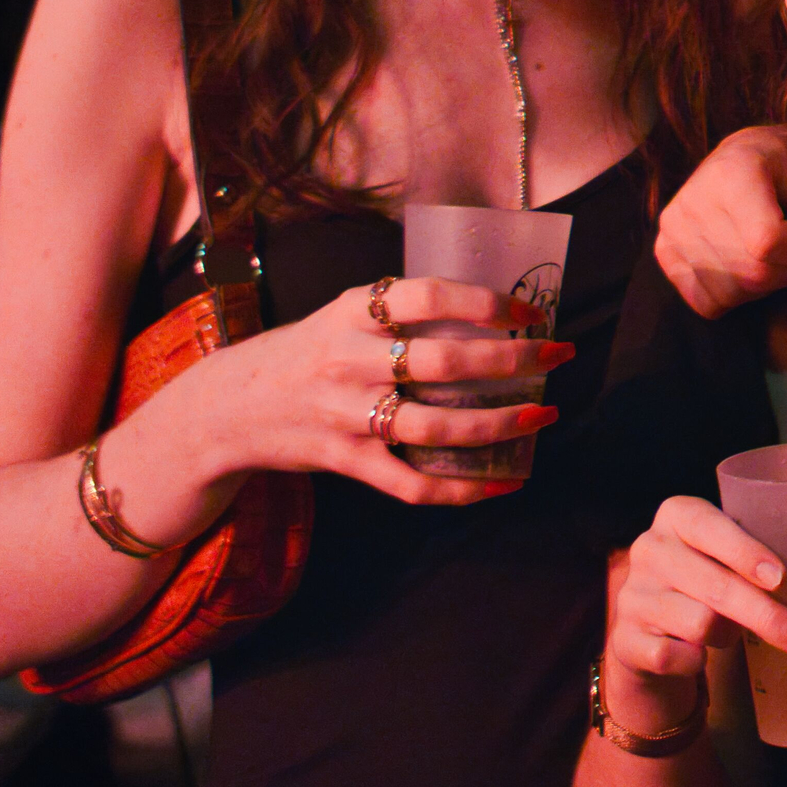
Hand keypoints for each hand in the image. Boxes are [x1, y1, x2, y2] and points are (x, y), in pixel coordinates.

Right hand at [119, 277, 567, 525]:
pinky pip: (411, 485)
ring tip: (545, 414)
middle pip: (443, 363)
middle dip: (513, 361)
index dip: (487, 302)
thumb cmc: (305, 352)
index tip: (532, 311)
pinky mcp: (344, 462)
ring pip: (435, 428)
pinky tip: (507, 481)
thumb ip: (401, 311)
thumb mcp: (343, 314)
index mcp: (352, 313)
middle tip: (560, 354)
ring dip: (500, 424)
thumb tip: (490, 308)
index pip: (428, 296)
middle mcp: (348, 362)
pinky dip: (464, 490)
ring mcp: (344, 416)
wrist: (226, 407)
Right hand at [605, 496, 786, 729]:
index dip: (745, 552)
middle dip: (767, 615)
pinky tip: (696, 655)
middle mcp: (649, 548)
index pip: (709, 526)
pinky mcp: (623, 638)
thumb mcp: (722, 557)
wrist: (648, 631)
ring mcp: (632, 595)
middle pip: (716, 586)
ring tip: (732, 633)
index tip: (780, 578)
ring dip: (729, 636)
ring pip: (701, 624)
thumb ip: (751, 559)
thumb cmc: (705, 582)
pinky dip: (695, 662)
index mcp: (677, 515)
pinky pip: (675, 657)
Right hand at [654, 124, 786, 318]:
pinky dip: (736, 295)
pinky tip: (745, 262)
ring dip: (765, 285)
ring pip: (730, 293)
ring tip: (771, 250)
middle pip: (752, 272)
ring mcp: (671, 229)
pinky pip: (706, 302)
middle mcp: (692, 200)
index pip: (767, 242)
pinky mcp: (664, 253)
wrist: (743, 158)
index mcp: (731, 171)